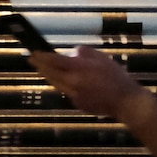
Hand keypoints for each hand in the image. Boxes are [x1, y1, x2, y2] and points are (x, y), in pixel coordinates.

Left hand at [28, 46, 151, 118]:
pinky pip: (67, 92)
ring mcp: (74, 96)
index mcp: (79, 69)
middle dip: (40, 66)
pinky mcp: (77, 104)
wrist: (125, 102)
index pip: (54, 61)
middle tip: (31, 59)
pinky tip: (69, 81)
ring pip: (56, 84)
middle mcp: (73, 83)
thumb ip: (83, 53)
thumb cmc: (116, 77)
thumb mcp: (101, 57)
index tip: (33, 52)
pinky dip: (65, 85)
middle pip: (50, 74)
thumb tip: (71, 54)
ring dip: (49, 75)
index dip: (42, 56)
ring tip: (43, 68)